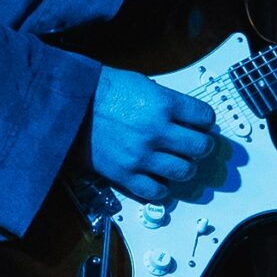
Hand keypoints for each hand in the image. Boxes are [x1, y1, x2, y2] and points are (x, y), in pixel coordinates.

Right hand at [79, 68, 219, 201]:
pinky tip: (161, 179)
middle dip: (202, 145)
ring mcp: (142, 155)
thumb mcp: (143, 85)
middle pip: (201, 147)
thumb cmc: (103, 92)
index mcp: (163, 104)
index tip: (202, 123)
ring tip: (181, 162)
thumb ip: (167, 102)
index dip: (206, 120)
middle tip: (197, 145)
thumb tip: (186, 116)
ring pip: (184, 171)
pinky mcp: (126, 174)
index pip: (204, 117)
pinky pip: (156, 191)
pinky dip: (163, 188)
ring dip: (187, 167)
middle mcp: (156, 131)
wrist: (70, 107)